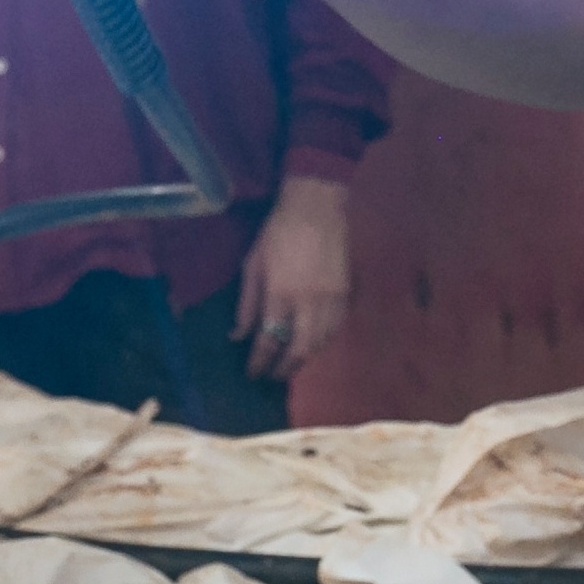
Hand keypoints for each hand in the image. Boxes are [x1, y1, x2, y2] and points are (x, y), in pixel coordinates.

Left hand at [236, 173, 353, 380]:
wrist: (316, 208)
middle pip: (298, 350)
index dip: (259, 363)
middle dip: (284, 369)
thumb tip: (237, 336)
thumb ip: (246, 304)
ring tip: (290, 362)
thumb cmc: (278, 232)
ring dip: (303, 358)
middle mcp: (307, 303)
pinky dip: (322, 341)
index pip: (268, 341)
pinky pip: (335, 329)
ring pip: (319, 343)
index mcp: (280, 294)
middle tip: (273, 375)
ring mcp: (330, 300)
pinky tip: (312, 342)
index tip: (253, 373)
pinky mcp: (345, 294)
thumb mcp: (253, 264)